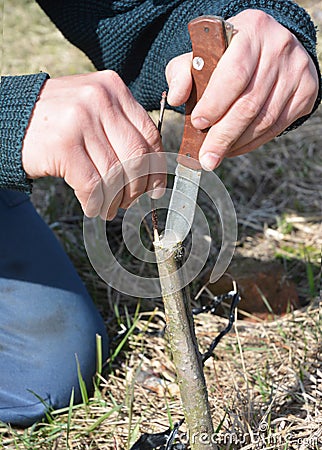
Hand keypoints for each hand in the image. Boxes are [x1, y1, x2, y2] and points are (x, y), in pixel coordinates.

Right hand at [22, 70, 164, 218]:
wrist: (8, 119)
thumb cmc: (58, 120)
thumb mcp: (92, 109)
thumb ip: (120, 128)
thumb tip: (152, 170)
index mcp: (113, 88)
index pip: (150, 134)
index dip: (157, 168)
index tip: (155, 189)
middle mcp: (99, 99)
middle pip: (137, 156)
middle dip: (138, 188)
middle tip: (129, 202)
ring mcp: (80, 120)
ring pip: (116, 174)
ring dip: (115, 200)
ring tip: (109, 208)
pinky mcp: (63, 144)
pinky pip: (93, 185)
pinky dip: (96, 203)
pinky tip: (93, 207)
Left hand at [166, 9, 318, 169]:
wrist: (266, 48)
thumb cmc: (225, 55)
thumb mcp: (198, 55)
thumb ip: (181, 73)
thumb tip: (177, 98)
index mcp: (251, 30)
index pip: (233, 74)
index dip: (215, 104)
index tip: (198, 124)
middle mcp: (279, 47)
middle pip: (249, 104)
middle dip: (223, 136)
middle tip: (206, 158)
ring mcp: (296, 70)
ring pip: (264, 120)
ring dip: (237, 144)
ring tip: (216, 155)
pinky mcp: (306, 91)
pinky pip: (277, 127)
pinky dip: (253, 143)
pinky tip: (235, 147)